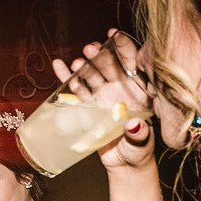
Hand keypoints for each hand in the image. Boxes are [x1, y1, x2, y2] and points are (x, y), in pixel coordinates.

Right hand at [52, 28, 155, 170]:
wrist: (124, 165)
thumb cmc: (139, 151)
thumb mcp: (142, 143)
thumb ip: (139, 134)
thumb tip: (134, 125)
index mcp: (140, 91)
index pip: (134, 65)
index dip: (125, 49)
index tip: (115, 36)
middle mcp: (122, 89)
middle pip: (110, 67)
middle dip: (101, 56)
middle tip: (91, 49)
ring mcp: (105, 95)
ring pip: (93, 75)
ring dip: (84, 66)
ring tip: (76, 62)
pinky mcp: (90, 105)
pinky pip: (77, 89)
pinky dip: (67, 78)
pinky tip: (58, 65)